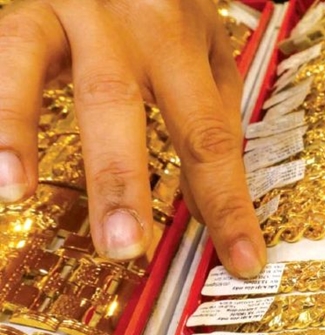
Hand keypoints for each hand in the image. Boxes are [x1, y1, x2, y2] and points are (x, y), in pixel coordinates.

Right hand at [0, 0, 265, 277]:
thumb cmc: (167, 5)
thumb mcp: (205, 51)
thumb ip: (208, 120)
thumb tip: (210, 206)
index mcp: (179, 39)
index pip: (209, 134)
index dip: (227, 203)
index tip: (243, 260)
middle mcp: (120, 21)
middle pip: (117, 101)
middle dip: (119, 178)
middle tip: (123, 246)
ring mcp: (59, 9)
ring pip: (30, 65)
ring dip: (18, 131)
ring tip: (13, 192)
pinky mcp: (18, 8)